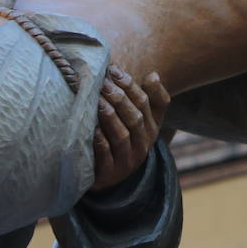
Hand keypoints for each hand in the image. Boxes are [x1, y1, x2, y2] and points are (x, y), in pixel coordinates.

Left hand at [90, 67, 170, 193]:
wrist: (110, 176)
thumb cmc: (124, 138)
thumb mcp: (142, 120)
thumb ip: (150, 97)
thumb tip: (154, 75)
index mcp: (152, 127)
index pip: (146, 102)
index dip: (130, 85)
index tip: (113, 70)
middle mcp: (143, 144)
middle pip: (135, 118)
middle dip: (119, 98)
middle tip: (103, 83)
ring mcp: (128, 160)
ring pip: (122, 136)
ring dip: (110, 117)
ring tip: (97, 101)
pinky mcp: (110, 173)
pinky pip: (106, 155)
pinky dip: (100, 140)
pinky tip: (92, 127)